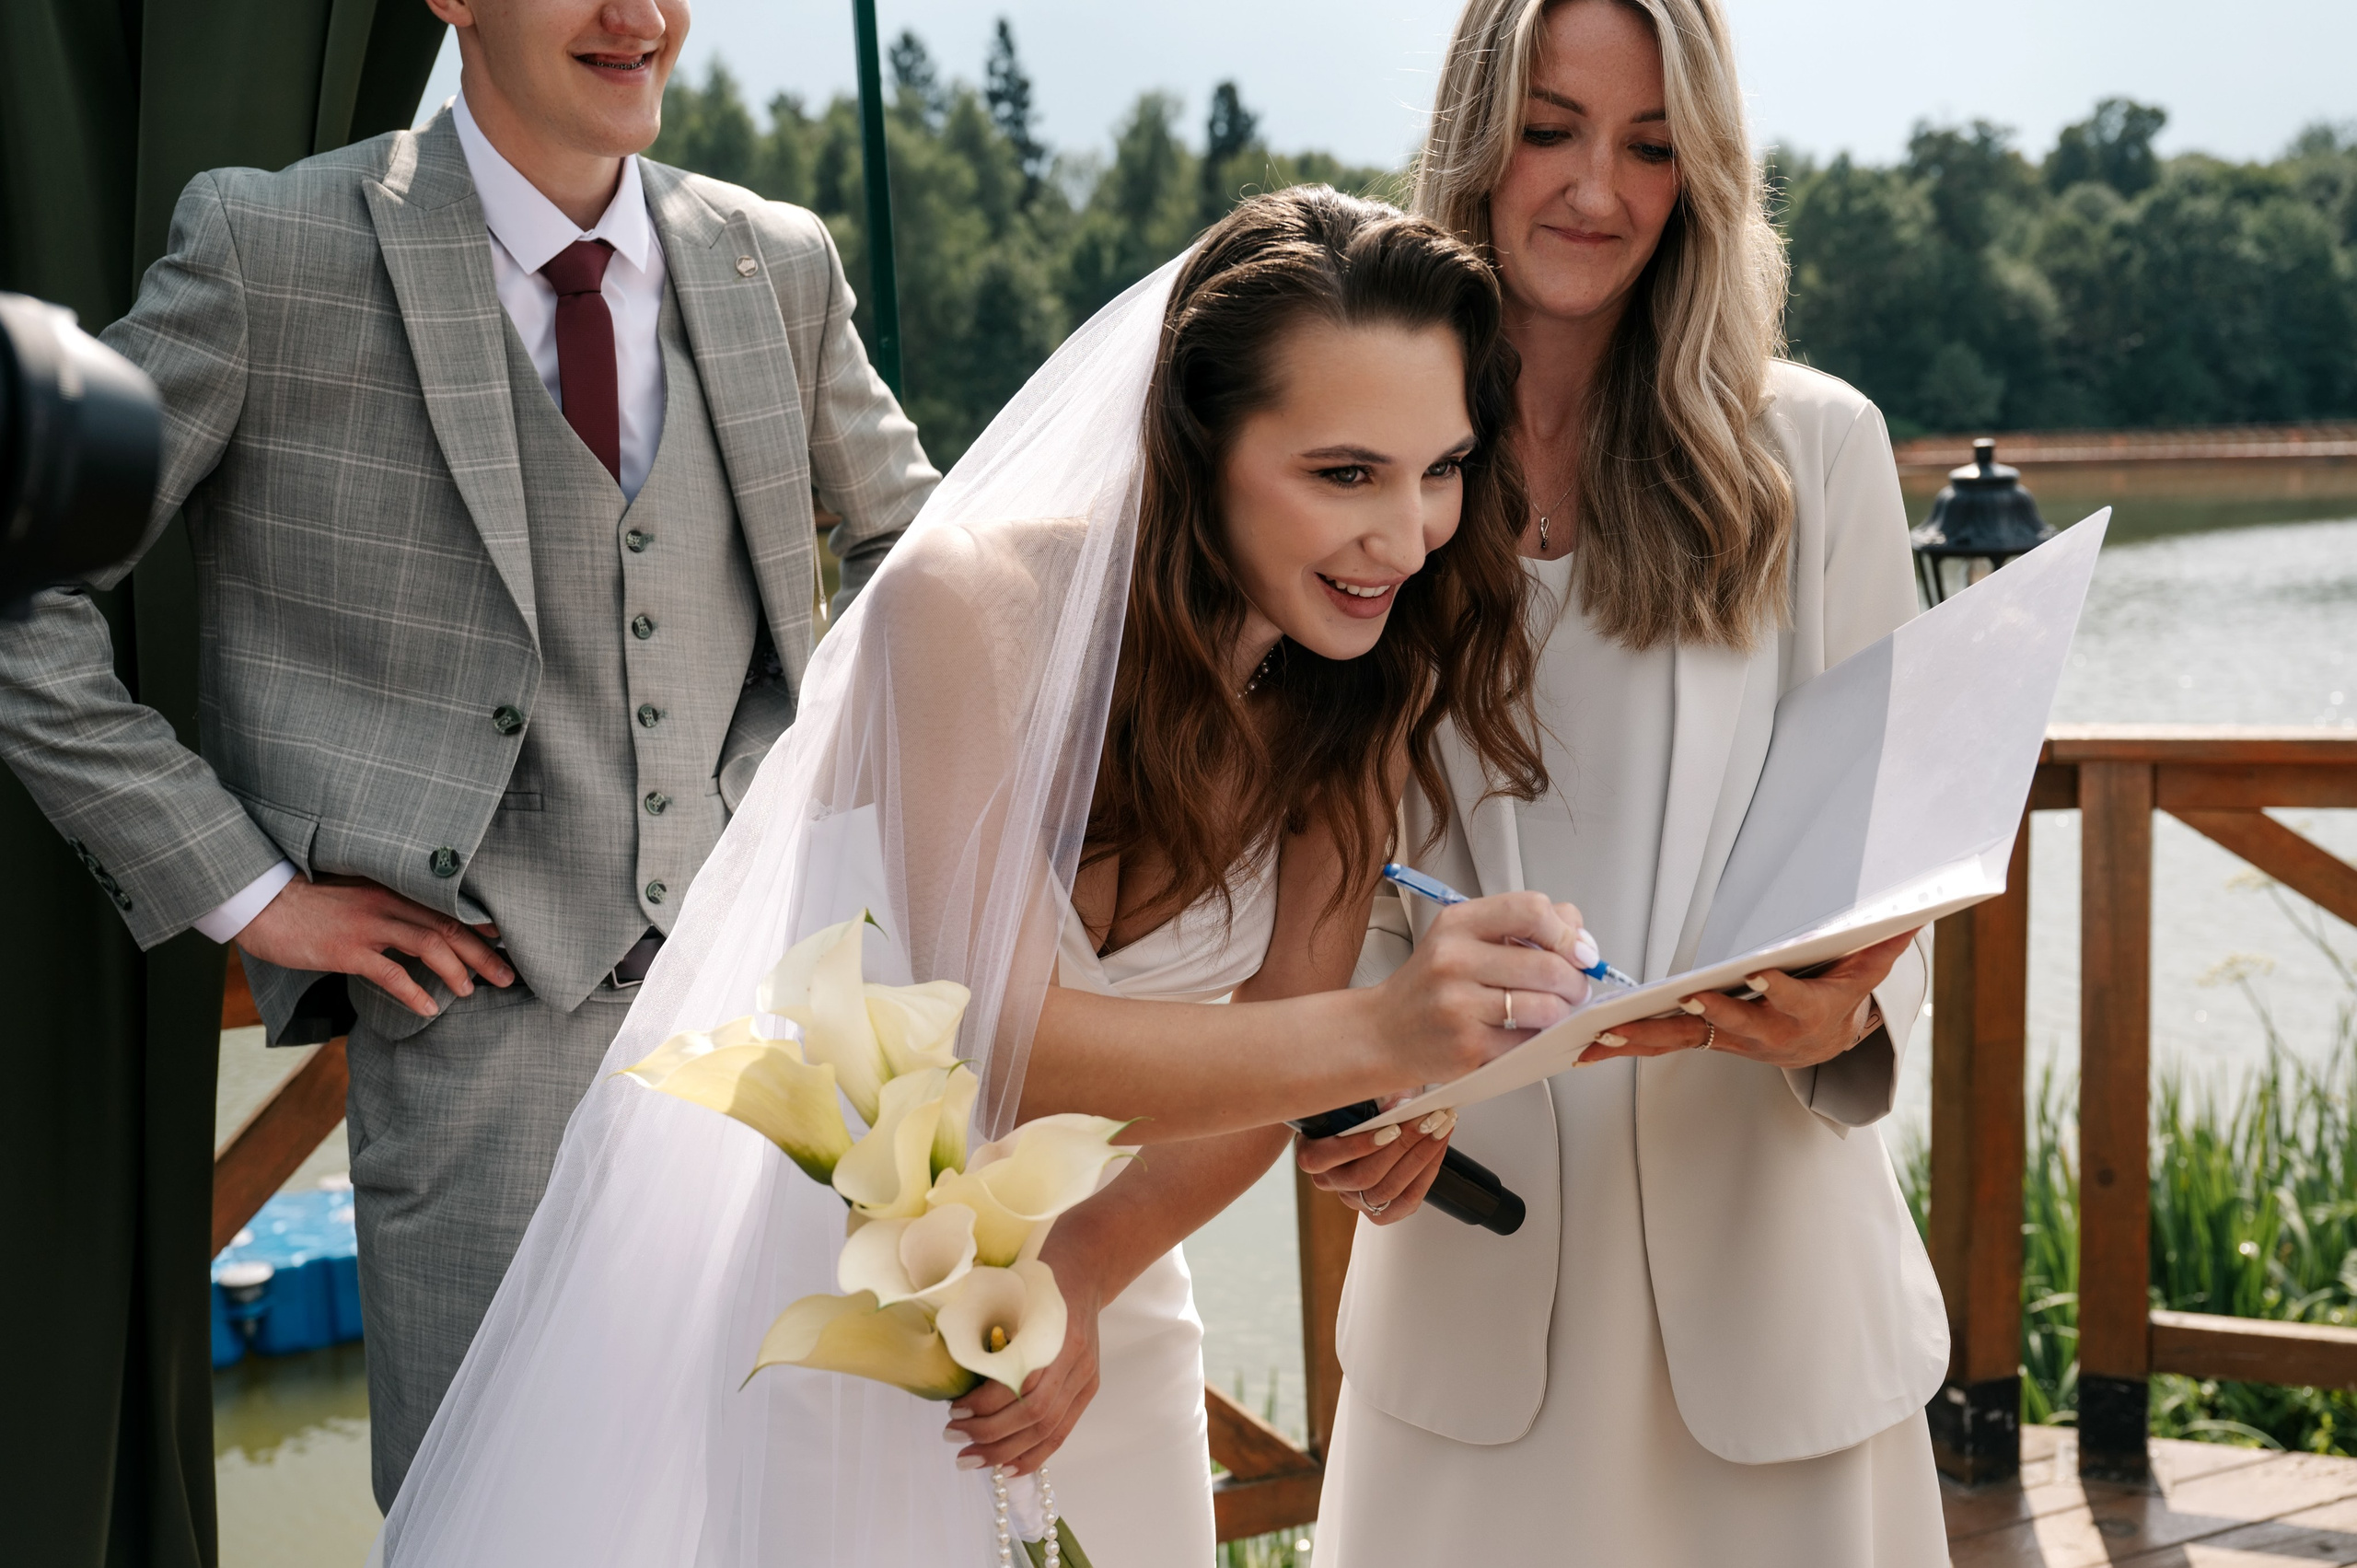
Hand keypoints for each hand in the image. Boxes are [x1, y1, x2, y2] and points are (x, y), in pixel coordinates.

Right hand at [234, 874, 513, 1018]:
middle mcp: (386, 902)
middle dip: (482, 953)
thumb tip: (418, 925)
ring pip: (428, 945)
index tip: (506, 940)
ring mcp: (367, 926)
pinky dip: (413, 992)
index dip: (479, 924)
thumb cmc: (309, 903)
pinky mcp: (346, 949)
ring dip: (456, 971)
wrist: (262, 903)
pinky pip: (390, 973)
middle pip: (448, 926)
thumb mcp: (355, 896)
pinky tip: (429, 1008)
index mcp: (391, 889)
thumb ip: (387, 905)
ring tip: (471, 992)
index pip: (447, 905)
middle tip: (507, 975)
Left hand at [945, 1261, 1102, 1475]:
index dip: (986, 1405)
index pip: (1022, 1386)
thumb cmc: (1039, 1276)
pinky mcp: (1087, 1388)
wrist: (1086, 1268)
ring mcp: (1085, 1377)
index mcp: (1057, 1333)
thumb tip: (947, 1367)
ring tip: (970, 1458)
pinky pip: (1061, 1431)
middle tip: (952, 1437)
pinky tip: (1008, 1467)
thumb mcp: (1010, 1291)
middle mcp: (1076, 1361)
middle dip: (989, 1434)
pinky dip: (1034, 1454)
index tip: (953, 1409)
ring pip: (1047, 1430)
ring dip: (1005, 1451)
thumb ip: (989, 1327)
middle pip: (1034, 1415)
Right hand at [1295, 1105, 1454, 1224]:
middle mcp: (1330, 1181)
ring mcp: (1355, 1198)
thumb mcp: (1360, 1091)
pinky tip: (1439, 1146)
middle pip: (1364, 1177)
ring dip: (1421, 1157)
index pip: (1326, 1158)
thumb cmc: (1359, 1103)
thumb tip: (1399, 1106)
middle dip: (1403, 1146)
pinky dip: (1428, 1172)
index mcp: (1312, 1154)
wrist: (1370, 1119)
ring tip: (1441, 1127)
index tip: (1392, 1126)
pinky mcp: (1380, 1210)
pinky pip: (1407, 1202)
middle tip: (1429, 1119)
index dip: (1359, 1145)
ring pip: (1388, 1190)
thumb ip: (1376, 1097)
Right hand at [1360, 892, 1589, 1088]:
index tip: (1579, 951)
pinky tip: (1525, 1031)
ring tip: (1554, 1011)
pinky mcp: (1468, 1045)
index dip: (1567, 932)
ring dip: (1563, 1012)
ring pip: (1546, 1006)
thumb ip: (1519, 928)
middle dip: (1576, 981)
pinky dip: (1538, 1037)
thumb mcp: (1463, 938)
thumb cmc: (1432, 985)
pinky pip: (1529, 1040)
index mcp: (1458, 923)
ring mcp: (1459, 1004)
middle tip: (1575, 989)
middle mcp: (1454, 959)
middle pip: (1548, 964)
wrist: (1384, 1032)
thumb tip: (1581, 941)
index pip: (1531, 910)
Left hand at [1579, 930, 1917, 1069]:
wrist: (1824, 1047)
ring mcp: (1727, 1038)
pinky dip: (1626, 1044)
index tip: (1761, 978)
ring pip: (1683, 1037)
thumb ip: (1880, 945)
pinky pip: (1661, 1042)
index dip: (1775, 991)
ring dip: (1643, 1038)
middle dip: (1707, 1013)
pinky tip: (1588, 1047)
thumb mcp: (1866, 974)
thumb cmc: (1840, 1001)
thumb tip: (1913, 912)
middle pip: (1729, 1023)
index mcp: (1802, 1012)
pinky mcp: (1702, 1038)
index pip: (1789, 999)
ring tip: (1602, 1036)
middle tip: (1683, 1000)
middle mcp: (1762, 1032)